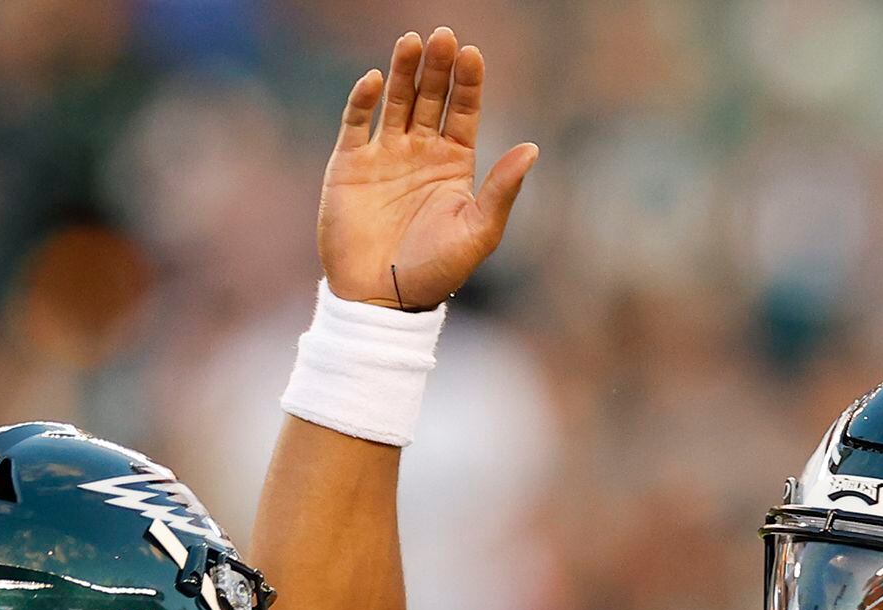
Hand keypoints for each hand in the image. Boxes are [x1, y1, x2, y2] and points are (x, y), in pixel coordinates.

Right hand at [318, 27, 537, 308]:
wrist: (380, 300)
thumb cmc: (434, 272)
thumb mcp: (478, 233)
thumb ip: (502, 190)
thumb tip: (532, 148)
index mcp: (454, 164)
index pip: (464, 111)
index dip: (469, 83)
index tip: (472, 55)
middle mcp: (420, 153)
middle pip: (431, 97)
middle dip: (437, 68)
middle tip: (443, 37)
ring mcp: (383, 156)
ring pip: (396, 101)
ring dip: (404, 71)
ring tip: (413, 42)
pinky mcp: (349, 165)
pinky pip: (356, 122)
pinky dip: (364, 99)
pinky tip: (377, 80)